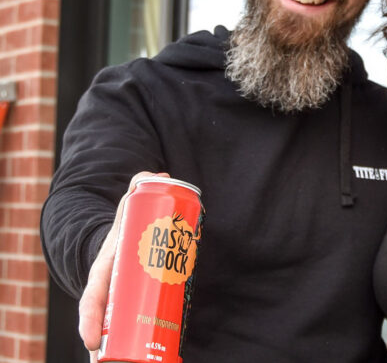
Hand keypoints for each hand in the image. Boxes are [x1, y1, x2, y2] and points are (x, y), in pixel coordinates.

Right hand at [79, 171, 167, 355]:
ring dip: (123, 352)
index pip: (91, 300)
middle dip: (107, 346)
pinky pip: (133, 329)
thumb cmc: (128, 223)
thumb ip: (141, 185)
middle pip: (105, 325)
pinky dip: (136, 347)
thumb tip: (159, 177)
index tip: (94, 342)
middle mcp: (109, 291)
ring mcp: (122, 300)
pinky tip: (149, 360)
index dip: (90, 322)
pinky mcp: (135, 305)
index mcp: (103, 272)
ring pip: (119, 331)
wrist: (126, 234)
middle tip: (115, 360)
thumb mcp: (130, 204)